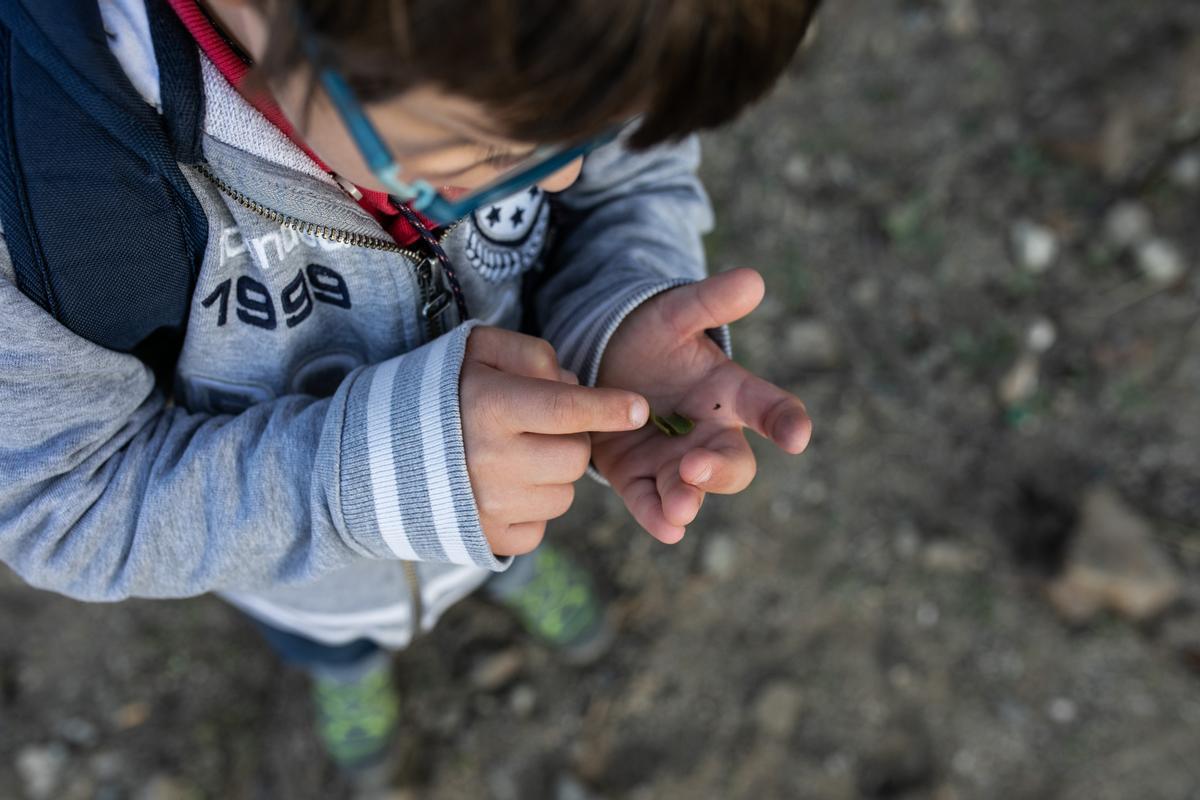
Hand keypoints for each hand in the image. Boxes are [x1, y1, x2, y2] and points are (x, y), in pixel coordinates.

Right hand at [461, 327, 649, 555]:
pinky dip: (532, 508)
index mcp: (489, 408)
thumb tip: (575, 386)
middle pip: (576, 456)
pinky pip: (541, 527)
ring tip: (517, 457)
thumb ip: (531, 355)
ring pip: (564, 494)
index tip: (639, 408)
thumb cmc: (439, 393)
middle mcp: (490, 461)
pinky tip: (505, 487)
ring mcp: (489, 506)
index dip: (609, 408)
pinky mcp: (488, 538)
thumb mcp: (478, 351)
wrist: (376, 453)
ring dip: (553, 475)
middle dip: (572, 438)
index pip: (566, 409)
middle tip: (542, 427)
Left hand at [592, 269, 811, 542]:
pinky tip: (666, 529)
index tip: (797, 436)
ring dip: (688, 500)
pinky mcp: (638, 478)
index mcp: (729, 394)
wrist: (601, 361)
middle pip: (732, 463)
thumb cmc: (651, 337)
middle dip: (719, 469)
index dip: (786, 422)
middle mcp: (709, 435)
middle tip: (696, 466)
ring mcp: (674, 461)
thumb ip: (709, 302)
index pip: (770, 408)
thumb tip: (753, 279)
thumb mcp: (675, 314)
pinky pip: (652, 503)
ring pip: (692, 490)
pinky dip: (658, 517)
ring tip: (680, 507)